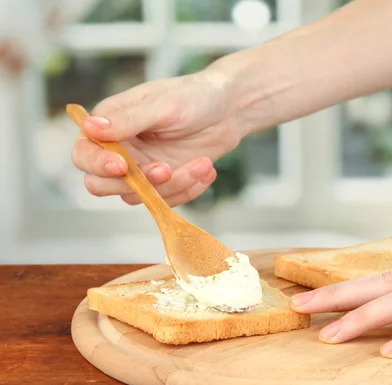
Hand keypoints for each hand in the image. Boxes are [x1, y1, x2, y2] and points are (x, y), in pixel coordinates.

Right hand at [71, 69, 241, 206]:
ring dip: (173, 186)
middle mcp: (120, 150)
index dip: (97, 165)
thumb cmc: (193, 96)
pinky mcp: (164, 183)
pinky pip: (165, 201)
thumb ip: (128, 119)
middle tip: (167, 170)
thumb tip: (90, 127)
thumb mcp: (163, 104)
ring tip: (202, 163)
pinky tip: (206, 170)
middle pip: (101, 185)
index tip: (122, 166)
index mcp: (109, 124)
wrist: (228, 110)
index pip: (84, 154)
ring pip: (139, 196)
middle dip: (136, 183)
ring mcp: (141, 169)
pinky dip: (188, 190)